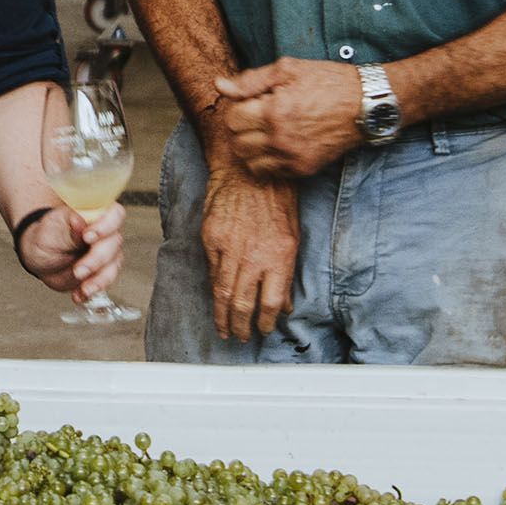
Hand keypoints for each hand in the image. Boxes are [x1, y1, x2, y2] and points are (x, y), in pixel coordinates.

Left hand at [16, 202, 125, 306]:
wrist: (40, 258)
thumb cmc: (46, 237)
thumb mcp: (51, 232)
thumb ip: (68, 230)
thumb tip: (78, 219)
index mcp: (92, 214)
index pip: (113, 213)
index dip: (106, 225)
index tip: (88, 237)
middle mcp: (105, 231)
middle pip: (114, 242)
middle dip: (97, 259)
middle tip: (79, 270)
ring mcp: (106, 251)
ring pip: (114, 263)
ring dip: (99, 279)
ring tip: (82, 288)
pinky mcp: (104, 270)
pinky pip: (106, 280)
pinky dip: (93, 289)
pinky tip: (80, 293)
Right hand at [201, 160, 299, 343]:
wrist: (248, 167)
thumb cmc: (276, 196)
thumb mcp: (294, 235)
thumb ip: (288, 272)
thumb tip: (287, 303)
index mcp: (280, 255)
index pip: (272, 303)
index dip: (267, 322)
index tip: (264, 330)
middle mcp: (254, 255)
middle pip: (243, 303)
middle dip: (240, 326)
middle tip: (239, 337)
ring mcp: (229, 246)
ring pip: (223, 291)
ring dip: (222, 315)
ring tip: (223, 329)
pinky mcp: (211, 237)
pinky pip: (211, 270)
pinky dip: (213, 288)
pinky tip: (216, 299)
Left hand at [204, 58, 368, 178]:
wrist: (365, 105)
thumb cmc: (328, 81)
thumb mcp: (288, 69)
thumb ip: (250, 80)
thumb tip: (220, 86)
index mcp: (274, 111)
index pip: (231, 120)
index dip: (238, 108)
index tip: (253, 102)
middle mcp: (281, 139)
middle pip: (237, 144)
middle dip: (240, 129)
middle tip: (255, 117)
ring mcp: (293, 157)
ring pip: (250, 162)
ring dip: (251, 147)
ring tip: (264, 132)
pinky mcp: (305, 169)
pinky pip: (271, 172)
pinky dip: (268, 160)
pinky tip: (278, 144)